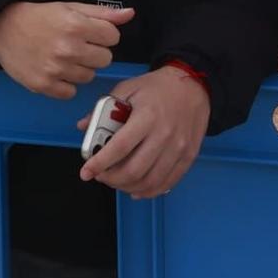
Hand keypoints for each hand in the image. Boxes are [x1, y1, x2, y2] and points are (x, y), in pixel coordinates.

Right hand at [0, 1, 134, 99]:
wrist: (2, 28)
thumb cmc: (39, 17)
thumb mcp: (70, 7)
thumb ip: (102, 13)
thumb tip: (130, 14)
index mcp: (76, 26)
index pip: (113, 37)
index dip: (103, 34)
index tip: (89, 33)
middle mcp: (67, 49)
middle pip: (105, 59)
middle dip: (94, 52)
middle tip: (76, 45)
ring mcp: (55, 70)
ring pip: (89, 77)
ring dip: (80, 68)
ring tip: (63, 57)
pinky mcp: (44, 86)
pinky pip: (71, 92)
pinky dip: (66, 84)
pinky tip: (55, 70)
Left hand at [76, 66, 209, 198]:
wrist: (193, 86)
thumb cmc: (158, 87)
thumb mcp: (127, 88)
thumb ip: (104, 108)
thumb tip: (84, 126)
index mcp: (146, 117)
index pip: (119, 147)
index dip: (100, 163)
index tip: (86, 172)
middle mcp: (164, 136)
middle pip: (134, 170)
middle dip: (111, 179)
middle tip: (100, 176)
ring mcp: (178, 149)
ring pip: (149, 181)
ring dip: (127, 187)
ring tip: (116, 181)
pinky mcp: (188, 157)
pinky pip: (167, 183)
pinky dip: (148, 191)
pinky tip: (136, 189)